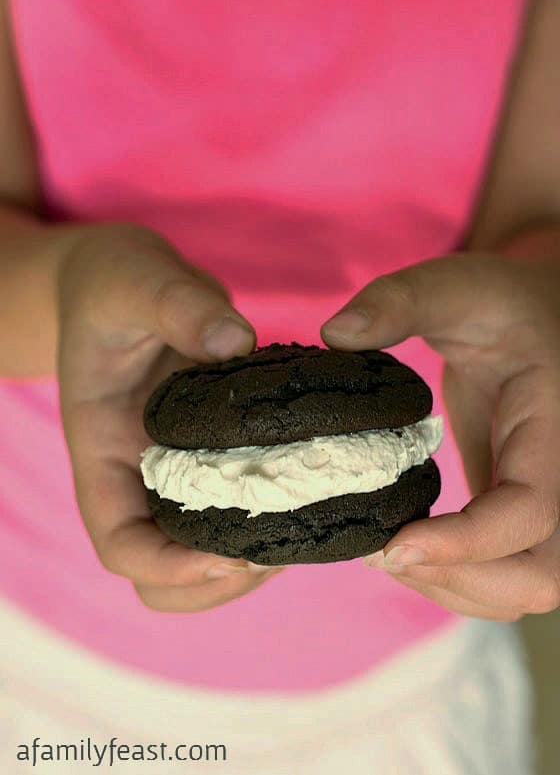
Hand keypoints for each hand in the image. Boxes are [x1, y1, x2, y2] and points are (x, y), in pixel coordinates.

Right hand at [57, 223, 281, 612]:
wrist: (121, 281)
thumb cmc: (113, 280)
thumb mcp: (135, 279)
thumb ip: (178, 306)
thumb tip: (235, 341)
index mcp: (103, 450)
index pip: (120, 543)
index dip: (170, 566)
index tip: (232, 553)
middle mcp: (137, 475)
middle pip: (162, 574)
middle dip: (218, 580)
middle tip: (279, 550)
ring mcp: (176, 471)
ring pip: (204, 553)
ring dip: (250, 561)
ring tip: (303, 528)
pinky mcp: (213, 456)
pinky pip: (239, 508)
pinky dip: (272, 518)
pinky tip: (315, 492)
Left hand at [321, 249, 559, 619]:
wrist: (544, 324)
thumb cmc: (503, 306)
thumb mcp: (456, 288)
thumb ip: (401, 301)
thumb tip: (335, 333)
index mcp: (553, 427)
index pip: (531, 511)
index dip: (465, 544)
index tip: (391, 546)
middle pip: (538, 577)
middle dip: (457, 578)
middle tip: (383, 550)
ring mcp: (551, 500)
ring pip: (522, 589)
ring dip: (452, 586)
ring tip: (386, 550)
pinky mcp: (526, 512)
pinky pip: (506, 572)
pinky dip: (458, 577)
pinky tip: (408, 543)